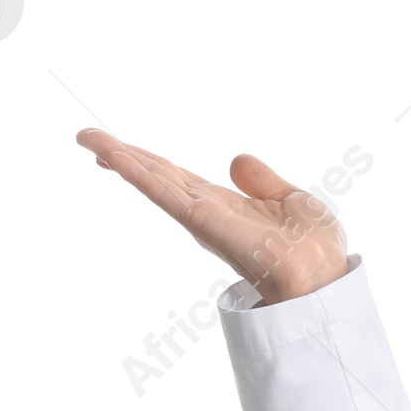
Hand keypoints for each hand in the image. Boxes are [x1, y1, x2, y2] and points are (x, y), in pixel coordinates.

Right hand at [75, 130, 349, 304]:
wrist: (323, 273)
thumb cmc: (316, 248)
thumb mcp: (293, 200)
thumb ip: (263, 181)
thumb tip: (236, 160)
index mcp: (227, 206)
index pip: (181, 180)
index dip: (152, 163)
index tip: (122, 148)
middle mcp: (208, 213)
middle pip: (158, 178)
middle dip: (124, 157)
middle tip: (87, 137)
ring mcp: (202, 218)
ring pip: (155, 182)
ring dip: (121, 159)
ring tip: (88, 139)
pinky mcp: (202, 222)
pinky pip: (166, 194)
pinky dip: (140, 174)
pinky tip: (117, 157)